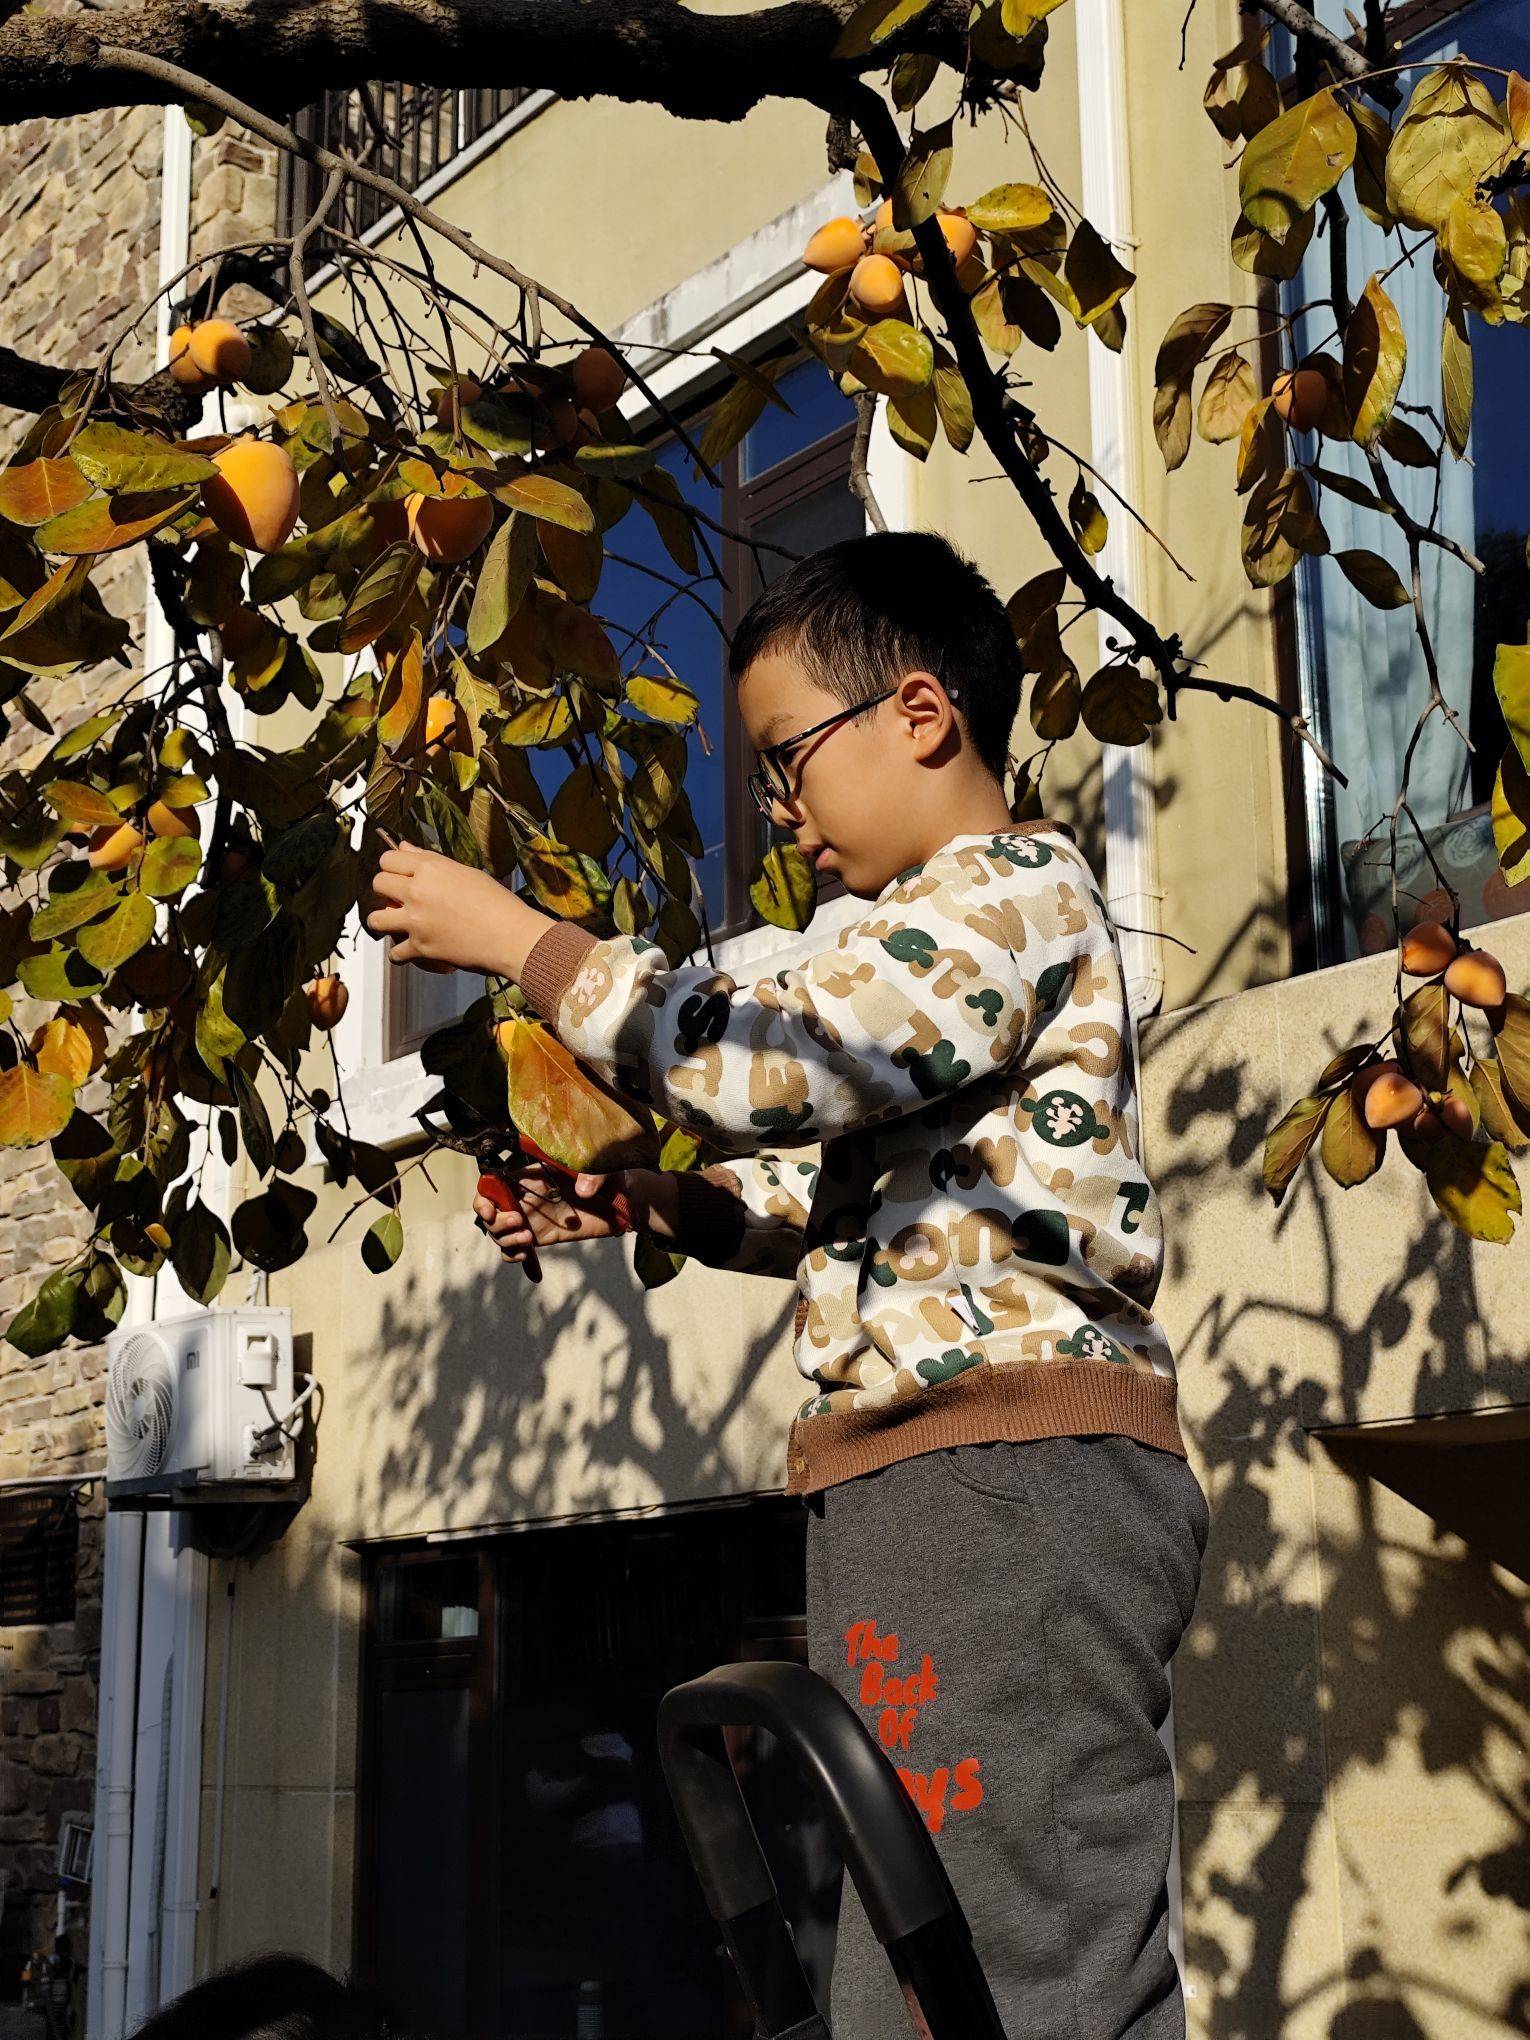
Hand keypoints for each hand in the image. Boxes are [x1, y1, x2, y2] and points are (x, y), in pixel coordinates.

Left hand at [366, 841, 547, 976]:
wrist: (511, 936)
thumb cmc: (496, 902)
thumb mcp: (465, 872)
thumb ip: (430, 860)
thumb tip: (404, 847)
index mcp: (430, 868)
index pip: (388, 859)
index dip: (391, 866)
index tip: (399, 875)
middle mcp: (418, 892)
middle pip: (378, 884)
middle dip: (385, 891)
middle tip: (399, 898)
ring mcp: (416, 921)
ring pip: (375, 919)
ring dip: (383, 921)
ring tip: (395, 924)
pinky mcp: (420, 948)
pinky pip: (394, 953)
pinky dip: (401, 954)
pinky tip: (410, 950)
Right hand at [473, 1164, 630, 1269]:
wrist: (624, 1202)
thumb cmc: (612, 1176)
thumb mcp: (606, 1167)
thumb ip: (595, 1175)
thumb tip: (583, 1191)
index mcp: (532, 1174)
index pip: (493, 1182)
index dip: (483, 1196)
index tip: (489, 1209)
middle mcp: (525, 1196)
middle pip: (491, 1211)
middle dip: (497, 1222)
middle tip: (519, 1224)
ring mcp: (531, 1218)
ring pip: (499, 1232)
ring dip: (505, 1240)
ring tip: (527, 1241)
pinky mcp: (540, 1237)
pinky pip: (516, 1250)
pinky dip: (515, 1258)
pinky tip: (529, 1263)